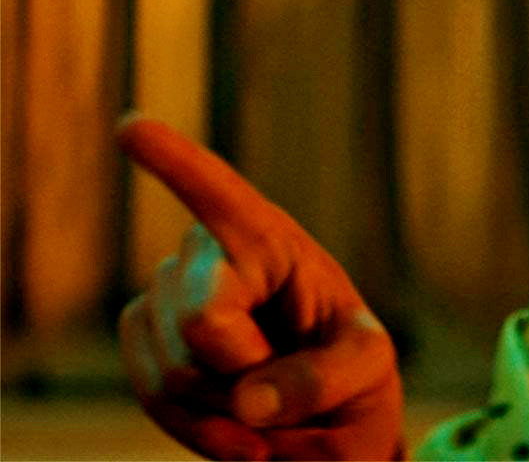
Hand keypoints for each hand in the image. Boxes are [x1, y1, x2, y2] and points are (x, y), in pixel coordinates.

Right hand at [116, 115, 404, 460]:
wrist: (317, 416)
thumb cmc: (350, 375)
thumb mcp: (367, 370)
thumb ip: (324, 379)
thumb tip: (251, 400)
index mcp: (270, 241)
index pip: (221, 196)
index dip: (174, 163)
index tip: (131, 126)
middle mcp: (208, 255)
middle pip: (204, 322)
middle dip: (247, 370)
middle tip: (286, 382)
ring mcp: (166, 297)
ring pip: (176, 371)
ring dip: (226, 407)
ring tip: (266, 404)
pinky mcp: (142, 340)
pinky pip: (155, 397)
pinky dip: (199, 428)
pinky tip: (237, 431)